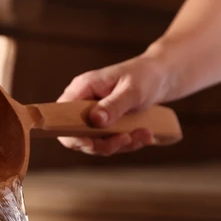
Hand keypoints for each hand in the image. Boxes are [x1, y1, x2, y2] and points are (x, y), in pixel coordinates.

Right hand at [56, 53, 171, 155]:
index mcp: (82, 89)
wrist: (159, 76)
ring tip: (145, 134)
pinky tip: (145, 135)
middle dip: (104, 145)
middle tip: (128, 139)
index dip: (72, 135)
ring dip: (121, 145)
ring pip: (97, 144)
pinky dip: (128, 143)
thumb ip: (114, 105)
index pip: (61, 117)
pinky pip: (110, 143)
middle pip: (78, 137)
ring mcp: (94, 117)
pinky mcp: (106, 126)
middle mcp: (83, 105)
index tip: (92, 143)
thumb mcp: (132, 90)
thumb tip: (95, 121)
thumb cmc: (145, 76)